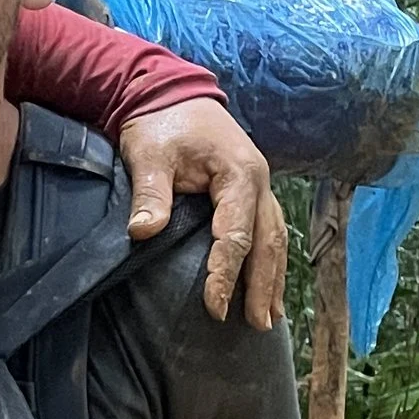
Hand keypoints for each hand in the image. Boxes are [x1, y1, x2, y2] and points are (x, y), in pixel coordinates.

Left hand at [120, 100, 286, 328]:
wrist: (170, 93)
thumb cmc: (159, 124)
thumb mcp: (148, 154)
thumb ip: (150, 194)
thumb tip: (143, 232)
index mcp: (239, 173)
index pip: (235, 234)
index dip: (226, 273)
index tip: (214, 307)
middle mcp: (259, 181)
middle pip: (267, 242)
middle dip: (264, 286)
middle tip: (258, 325)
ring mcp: (260, 186)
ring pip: (276, 239)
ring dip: (273, 279)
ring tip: (269, 318)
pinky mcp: (251, 191)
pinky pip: (269, 230)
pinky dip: (271, 261)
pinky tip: (269, 287)